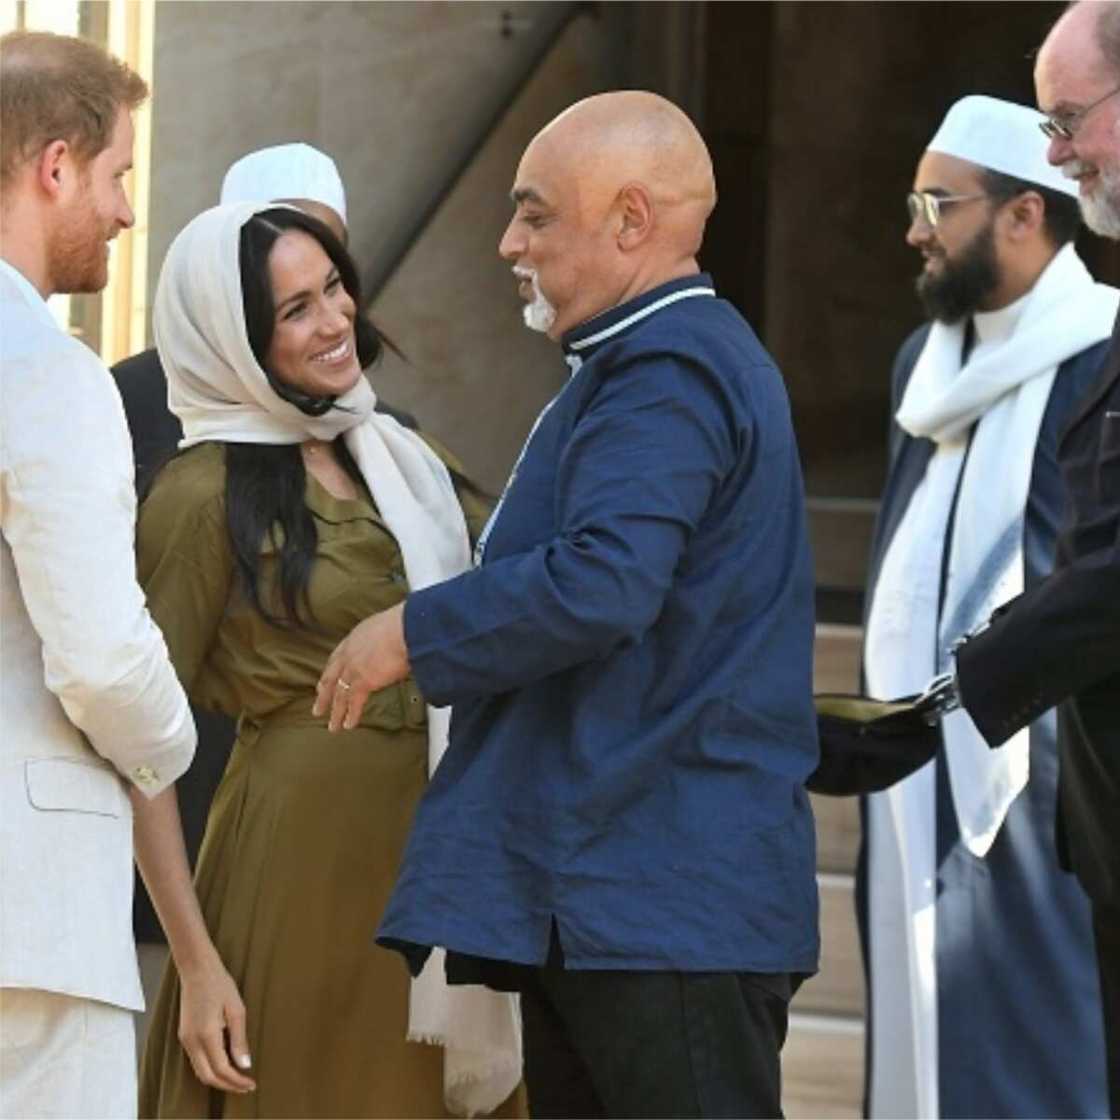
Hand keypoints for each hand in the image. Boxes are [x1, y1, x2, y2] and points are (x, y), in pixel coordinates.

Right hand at [177, 953, 255, 1093]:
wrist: (197, 969)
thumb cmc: (220, 984)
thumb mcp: (237, 1009)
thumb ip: (239, 1039)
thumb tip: (245, 1064)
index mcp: (206, 1035)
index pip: (222, 1069)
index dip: (236, 1081)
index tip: (251, 1084)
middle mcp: (192, 1041)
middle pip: (208, 1076)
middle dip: (227, 1085)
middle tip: (245, 1087)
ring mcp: (185, 1039)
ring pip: (200, 1071)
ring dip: (218, 1078)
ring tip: (238, 1079)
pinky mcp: (184, 1036)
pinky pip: (196, 1060)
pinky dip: (210, 1068)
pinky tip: (225, 1064)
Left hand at [314, 603, 409, 731]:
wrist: (406, 628)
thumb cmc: (405, 624)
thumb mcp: (388, 628)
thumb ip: (385, 640)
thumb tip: (395, 647)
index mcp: (355, 637)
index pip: (337, 657)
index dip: (331, 671)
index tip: (325, 681)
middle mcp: (350, 653)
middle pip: (331, 677)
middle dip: (324, 694)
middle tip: (318, 707)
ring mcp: (354, 668)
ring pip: (339, 694)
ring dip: (335, 711)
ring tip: (332, 726)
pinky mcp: (363, 681)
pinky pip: (354, 702)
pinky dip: (351, 715)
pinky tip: (348, 725)